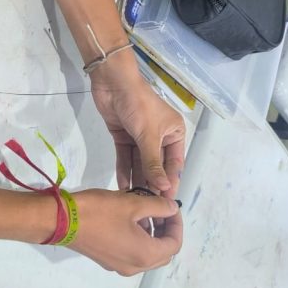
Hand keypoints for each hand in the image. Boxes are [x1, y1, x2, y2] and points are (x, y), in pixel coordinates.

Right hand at [67, 189, 182, 275]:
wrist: (60, 221)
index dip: (177, 224)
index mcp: (145, 255)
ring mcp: (119, 266)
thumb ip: (158, 207)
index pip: (174, 244)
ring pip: (146, 254)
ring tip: (144, 211)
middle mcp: (135, 267)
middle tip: (160, 210)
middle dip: (166, 231)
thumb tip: (172, 209)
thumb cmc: (99, 211)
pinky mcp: (107, 261)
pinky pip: (131, 254)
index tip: (171, 206)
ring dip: (151, 235)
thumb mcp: (132, 203)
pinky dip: (137, 239)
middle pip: (162, 253)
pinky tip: (128, 220)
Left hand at [90, 57, 185, 197]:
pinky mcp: (123, 136)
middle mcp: (159, 136)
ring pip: (139, 162)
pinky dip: (124, 169)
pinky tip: (123, 185)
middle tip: (147, 205)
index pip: (174, 163)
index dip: (169, 181)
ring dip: (137, 178)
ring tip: (133, 199)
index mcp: (174, 133)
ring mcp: (140, 137)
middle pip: (156, 165)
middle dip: (151, 183)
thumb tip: (165, 187)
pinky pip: (125, 156)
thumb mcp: (149, 135)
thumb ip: (154, 163)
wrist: (113, 82)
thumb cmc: (139, 104)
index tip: (166, 201)